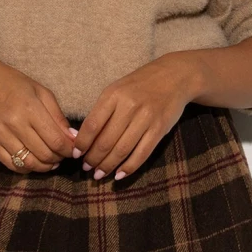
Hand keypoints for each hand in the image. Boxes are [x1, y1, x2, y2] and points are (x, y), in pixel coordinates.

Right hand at [0, 57, 76, 173]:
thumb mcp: (41, 92)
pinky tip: (33, 161)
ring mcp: (1, 136)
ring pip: (29, 163)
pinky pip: (12, 165)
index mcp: (31, 108)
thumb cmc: (14, 84)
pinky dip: (27, 168)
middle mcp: (15, 124)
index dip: (68, 150)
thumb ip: (58, 116)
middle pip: (44, 154)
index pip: (56, 140)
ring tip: (50, 161)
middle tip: (62, 155)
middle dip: (58, 158)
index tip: (73, 150)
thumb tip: (73, 139)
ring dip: (44, 166)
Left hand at [72, 54, 198, 180]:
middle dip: (93, 159)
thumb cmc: (140, 85)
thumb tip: (82, 138)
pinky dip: (129, 167)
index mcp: (113, 94)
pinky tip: (119, 175)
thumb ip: (102, 110)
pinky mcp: (159, 129)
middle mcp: (129, 106)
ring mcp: (146, 118)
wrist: (174, 76)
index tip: (76, 154)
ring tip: (99, 174)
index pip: (92, 125)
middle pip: (106, 141)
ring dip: (108, 166)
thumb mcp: (117, 90)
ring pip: (122, 150)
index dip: (82, 143)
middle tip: (86, 168)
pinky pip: (142, 153)